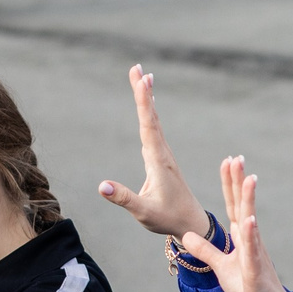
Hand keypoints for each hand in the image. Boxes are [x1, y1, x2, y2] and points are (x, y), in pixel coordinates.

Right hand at [96, 65, 211, 237]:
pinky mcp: (161, 160)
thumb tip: (101, 186)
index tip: (142, 79)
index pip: (148, 125)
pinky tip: (147, 108)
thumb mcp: (143, 212)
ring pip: (153, 122)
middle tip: (137, 68)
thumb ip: (123, 199)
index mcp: (158, 161)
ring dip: (147, 99)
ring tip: (143, 78)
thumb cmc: (168, 219)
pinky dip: (149, 115)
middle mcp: (162, 153)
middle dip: (143, 92)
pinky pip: (154, 131)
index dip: (144, 102)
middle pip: (151, 117)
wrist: (191, 223)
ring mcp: (163, 156)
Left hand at [180, 158, 289, 291]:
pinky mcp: (255, 271)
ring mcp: (254, 254)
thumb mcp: (221, 267)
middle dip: (239, 182)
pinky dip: (250, 236)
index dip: (230, 184)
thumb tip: (188, 236)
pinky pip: (252, 251)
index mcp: (242, 238)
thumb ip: (206, 251)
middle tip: (237, 158)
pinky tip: (249, 220)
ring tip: (248, 179)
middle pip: (243, 206)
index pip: (234, 205)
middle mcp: (250, 241)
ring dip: (249, 201)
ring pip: (251, 223)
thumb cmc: (248, 289)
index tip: (228, 161)